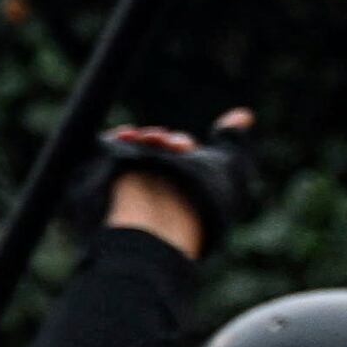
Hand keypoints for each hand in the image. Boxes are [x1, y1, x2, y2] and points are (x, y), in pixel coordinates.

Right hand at [77, 110, 257, 259]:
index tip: (182, 147)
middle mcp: (154, 192)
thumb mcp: (229, 169)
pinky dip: (114, 140)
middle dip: (159, 141)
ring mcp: (128, 192)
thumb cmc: (198, 208)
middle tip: (164, 144)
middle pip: (152, 151)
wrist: (157, 231)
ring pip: (131, 152)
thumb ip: (234, 141)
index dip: (180, 145)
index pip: (176, 156)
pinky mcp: (102, 188)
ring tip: (145, 139)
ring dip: (141, 139)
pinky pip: (105, 154)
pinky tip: (124, 136)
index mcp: (181, 192)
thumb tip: (244, 115)